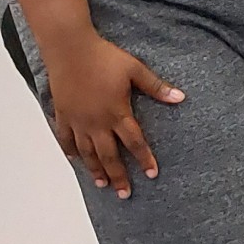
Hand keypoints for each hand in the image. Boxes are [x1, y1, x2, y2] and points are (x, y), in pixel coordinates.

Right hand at [42, 29, 183, 197]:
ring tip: (102, 185)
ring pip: (87, 152)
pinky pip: (65, 139)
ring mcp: (77, 120)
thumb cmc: (104, 57)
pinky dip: (70, 152)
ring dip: (95, 170)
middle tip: (125, 194)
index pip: (134, 142)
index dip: (144, 159)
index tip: (151, 174)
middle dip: (118, 176)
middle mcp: (96, 122)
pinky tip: (76, 161)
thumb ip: (157, 87)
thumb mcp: (135, 70)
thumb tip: (180, 98)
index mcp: (116, 112)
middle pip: (109, 155)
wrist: (70, 49)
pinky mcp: (63, 115)